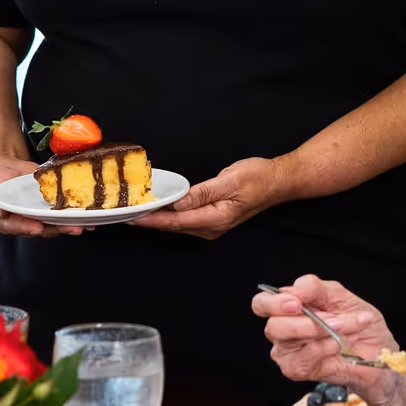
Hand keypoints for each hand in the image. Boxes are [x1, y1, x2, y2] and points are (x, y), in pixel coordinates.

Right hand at [0, 153, 83, 237]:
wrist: (1, 166)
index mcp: (7, 221)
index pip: (17, 227)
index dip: (27, 228)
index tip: (38, 227)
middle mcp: (26, 221)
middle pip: (42, 229)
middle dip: (58, 229)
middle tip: (72, 228)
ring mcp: (40, 214)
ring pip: (56, 223)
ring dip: (70, 225)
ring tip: (84, 224)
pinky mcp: (51, 205)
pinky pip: (64, 212)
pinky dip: (77, 215)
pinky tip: (91, 216)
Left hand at [130, 155, 296, 238]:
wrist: (278, 181)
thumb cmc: (258, 179)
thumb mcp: (229, 181)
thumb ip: (201, 193)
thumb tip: (177, 203)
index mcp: (215, 219)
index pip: (176, 222)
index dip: (152, 220)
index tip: (133, 217)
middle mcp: (212, 227)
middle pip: (174, 226)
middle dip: (150, 220)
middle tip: (127, 212)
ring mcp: (212, 225)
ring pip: (178, 224)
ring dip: (159, 218)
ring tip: (137, 210)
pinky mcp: (212, 218)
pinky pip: (186, 219)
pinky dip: (171, 214)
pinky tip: (160, 207)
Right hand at [251, 274, 402, 397]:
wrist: (378, 353)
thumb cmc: (360, 324)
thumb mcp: (342, 296)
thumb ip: (314, 288)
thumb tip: (293, 289)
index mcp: (289, 306)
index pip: (262, 303)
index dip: (274, 303)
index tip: (296, 303)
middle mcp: (283, 328)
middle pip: (273, 326)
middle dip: (306, 322)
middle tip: (331, 320)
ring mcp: (288, 351)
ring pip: (289, 342)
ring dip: (322, 332)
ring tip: (345, 330)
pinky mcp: (296, 369)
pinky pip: (303, 358)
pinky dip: (325, 349)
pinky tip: (338, 347)